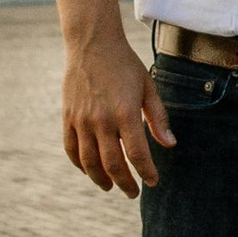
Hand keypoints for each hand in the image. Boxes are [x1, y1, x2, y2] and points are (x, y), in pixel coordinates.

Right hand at [61, 27, 174, 197]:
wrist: (92, 43)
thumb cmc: (125, 64)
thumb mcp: (147, 87)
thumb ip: (158, 118)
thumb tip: (170, 145)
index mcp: (125, 112)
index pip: (137, 154)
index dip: (146, 172)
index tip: (153, 182)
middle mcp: (101, 120)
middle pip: (113, 164)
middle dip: (125, 183)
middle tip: (133, 192)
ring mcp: (81, 120)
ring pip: (90, 162)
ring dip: (101, 179)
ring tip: (111, 186)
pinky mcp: (68, 117)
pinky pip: (71, 149)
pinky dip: (80, 164)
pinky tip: (90, 170)